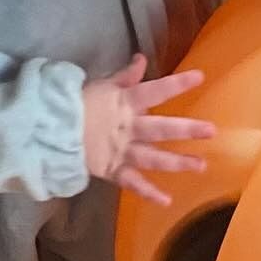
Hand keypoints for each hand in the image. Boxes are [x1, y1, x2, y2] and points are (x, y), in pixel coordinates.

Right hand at [83, 55, 216, 205]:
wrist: (48, 131)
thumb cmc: (75, 104)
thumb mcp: (100, 85)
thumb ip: (125, 76)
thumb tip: (141, 59)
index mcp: (124, 103)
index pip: (154, 91)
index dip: (176, 84)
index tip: (200, 77)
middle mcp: (127, 127)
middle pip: (161, 128)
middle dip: (186, 130)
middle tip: (211, 131)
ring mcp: (121, 151)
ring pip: (153, 158)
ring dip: (177, 162)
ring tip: (201, 166)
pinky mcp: (112, 170)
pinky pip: (133, 183)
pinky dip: (149, 194)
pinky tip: (167, 202)